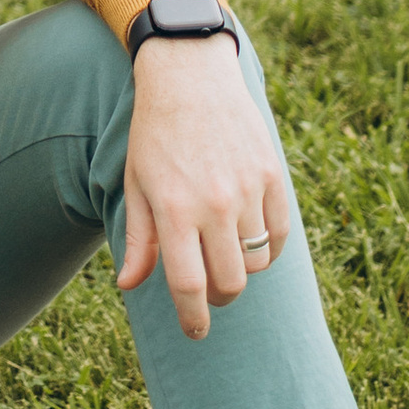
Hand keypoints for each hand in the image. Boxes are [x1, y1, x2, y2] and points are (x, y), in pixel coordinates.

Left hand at [117, 29, 292, 339]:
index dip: (194, 319)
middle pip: (230, 282)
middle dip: (218, 299)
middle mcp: (214, 204)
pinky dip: (268, 250)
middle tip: (206, 294)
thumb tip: (130, 286)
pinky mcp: (272, 176)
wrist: (189, 76)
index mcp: (175, 210)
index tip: (195, 332)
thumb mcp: (136, 184)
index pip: (189, 285)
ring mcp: (248, 190)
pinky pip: (279, 235)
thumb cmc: (154, 134)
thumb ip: (138, 240)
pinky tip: (250, 244)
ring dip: (241, 271)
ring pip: (257, 262)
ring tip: (223, 259)